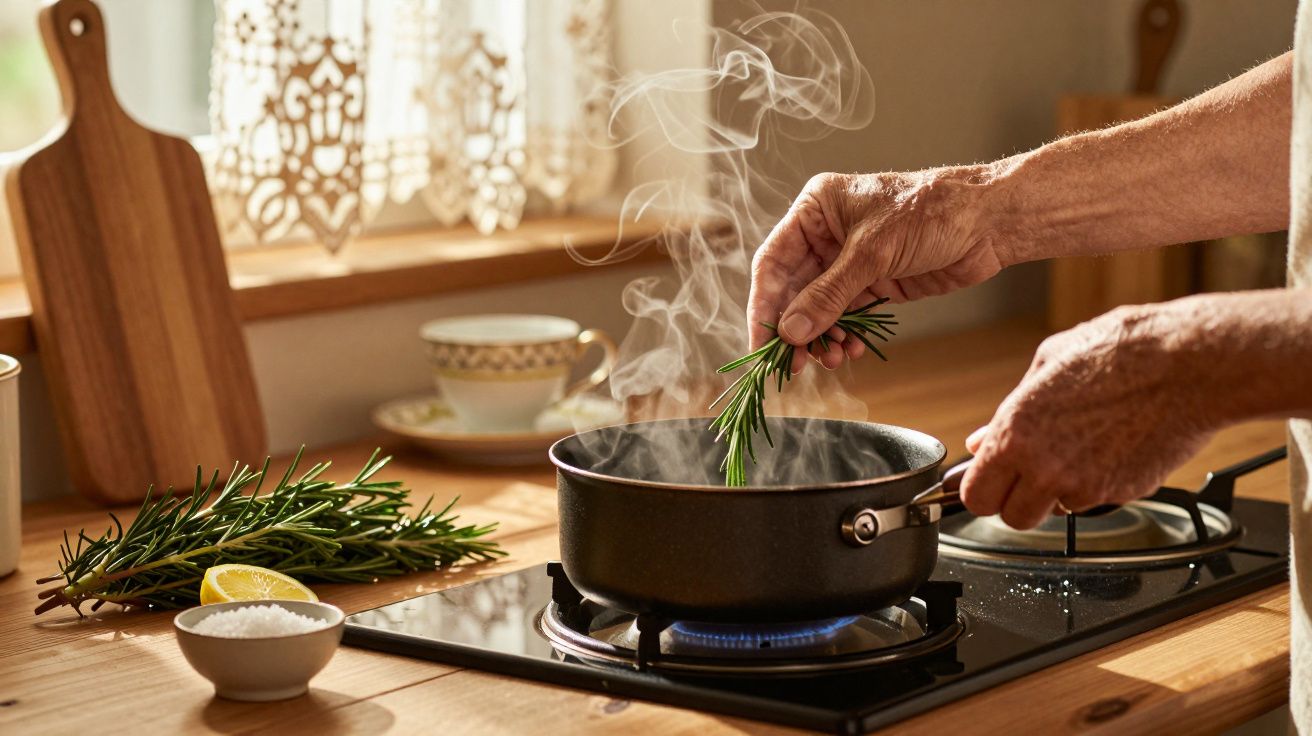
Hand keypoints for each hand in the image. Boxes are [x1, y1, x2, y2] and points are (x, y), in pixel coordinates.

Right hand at [748, 168, 1007, 371]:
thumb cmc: (931, 212)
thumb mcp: (872, 253)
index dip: (764, 306)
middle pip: (793, 290)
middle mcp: (826, 234)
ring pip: (818, 307)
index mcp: (815, 210)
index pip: (773, 263)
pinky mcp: (873, 282)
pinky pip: (845, 315)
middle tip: (795, 364)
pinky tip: (850, 349)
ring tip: (832, 358)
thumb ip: (828, 295)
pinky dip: (844, 335)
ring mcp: (849, 260)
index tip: (761, 344)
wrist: (989, 221)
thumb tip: (790, 333)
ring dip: (821, 337)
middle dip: (795, 329)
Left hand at [959, 304, 1217, 528]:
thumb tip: (980, 440)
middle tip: (1029, 474)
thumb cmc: (1121, 351)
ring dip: (1060, 492)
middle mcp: (1045, 467)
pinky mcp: (1122, 493)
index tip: (991, 481)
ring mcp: (1085, 485)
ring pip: (1055, 512)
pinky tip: (1110, 448)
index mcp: (1016, 433)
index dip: (983, 490)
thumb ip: (1007, 412)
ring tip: (1080, 449)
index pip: (977, 496)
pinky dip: (1098, 485)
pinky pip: (1096, 502)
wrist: (1191, 363)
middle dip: (1017, 500)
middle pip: (1012, 519)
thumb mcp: (1047, 364)